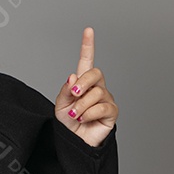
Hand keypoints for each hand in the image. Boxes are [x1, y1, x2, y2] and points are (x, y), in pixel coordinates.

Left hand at [55, 27, 118, 146]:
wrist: (75, 142)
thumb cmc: (68, 123)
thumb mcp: (60, 105)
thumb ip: (65, 90)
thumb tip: (73, 76)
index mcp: (83, 82)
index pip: (87, 61)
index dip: (88, 45)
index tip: (88, 30)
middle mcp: (97, 87)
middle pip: (95, 73)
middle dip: (83, 82)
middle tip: (73, 94)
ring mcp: (106, 98)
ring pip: (96, 93)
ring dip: (81, 105)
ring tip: (75, 115)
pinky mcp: (112, 112)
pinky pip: (102, 107)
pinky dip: (89, 113)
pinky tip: (84, 119)